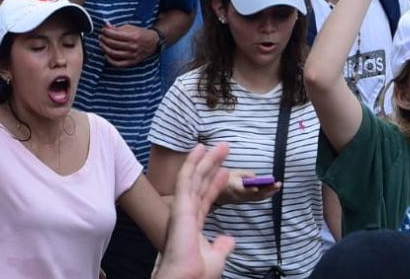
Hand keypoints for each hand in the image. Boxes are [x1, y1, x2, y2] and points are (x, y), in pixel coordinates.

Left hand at [99, 24, 159, 66]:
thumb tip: (107, 26)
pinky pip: (118, 64)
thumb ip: (118, 28)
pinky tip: (106, 55)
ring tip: (101, 44)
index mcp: (132, 37)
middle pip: (113, 44)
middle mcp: (132, 47)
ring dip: (105, 48)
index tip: (103, 30)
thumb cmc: (140, 34)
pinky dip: (110, 60)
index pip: (115, 34)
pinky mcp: (132, 62)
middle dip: (104, 39)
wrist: (152, 43)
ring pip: (114, 53)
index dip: (106, 32)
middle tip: (101, 36)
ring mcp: (132, 55)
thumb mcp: (130, 28)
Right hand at [152, 144, 233, 278]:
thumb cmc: (198, 272)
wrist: (187, 277)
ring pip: (194, 177)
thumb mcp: (216, 256)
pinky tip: (200, 149)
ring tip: (219, 145)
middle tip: (223, 150)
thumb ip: (222, 245)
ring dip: (206, 159)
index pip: (206, 199)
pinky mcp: (180, 205)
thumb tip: (229, 239)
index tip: (225, 172)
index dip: (215, 184)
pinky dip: (192, 163)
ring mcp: (182, 207)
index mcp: (193, 225)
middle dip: (212, 166)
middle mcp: (186, 213)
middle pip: (201, 183)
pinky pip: (186, 179)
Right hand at [218, 171, 282, 203]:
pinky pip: (258, 199)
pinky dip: (266, 195)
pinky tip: (272, 191)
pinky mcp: (246, 201)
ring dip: (269, 193)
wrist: (218, 192)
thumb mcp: (232, 173)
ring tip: (278, 187)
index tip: (256, 187)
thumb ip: (243, 174)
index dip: (249, 189)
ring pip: (258, 198)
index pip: (242, 190)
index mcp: (233, 188)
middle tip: (277, 184)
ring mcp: (244, 200)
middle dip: (267, 190)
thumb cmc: (225, 180)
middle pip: (255, 194)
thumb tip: (254, 177)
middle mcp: (240, 196)